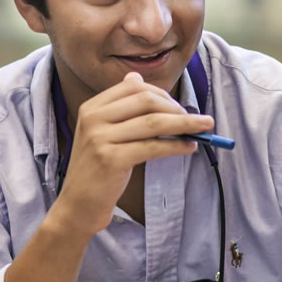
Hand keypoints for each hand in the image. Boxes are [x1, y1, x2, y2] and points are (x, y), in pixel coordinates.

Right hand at [51, 72, 214, 238]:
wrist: (78, 205)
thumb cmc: (97, 169)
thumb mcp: (102, 132)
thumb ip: (120, 106)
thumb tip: (137, 77)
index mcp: (92, 107)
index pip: (134, 87)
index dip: (162, 94)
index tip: (179, 107)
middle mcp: (93, 118)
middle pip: (146, 100)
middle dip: (176, 108)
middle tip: (195, 120)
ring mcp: (100, 138)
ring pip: (153, 122)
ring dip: (185, 124)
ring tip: (204, 128)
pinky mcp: (111, 159)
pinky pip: (153, 147)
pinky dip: (176, 146)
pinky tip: (188, 148)